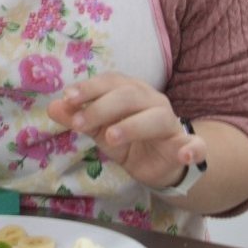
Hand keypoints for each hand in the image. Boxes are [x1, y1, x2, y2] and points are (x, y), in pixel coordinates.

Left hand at [46, 72, 204, 189]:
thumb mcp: (99, 130)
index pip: (111, 82)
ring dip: (132, 125)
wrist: (160, 164)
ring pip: (156, 117)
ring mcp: (170, 123)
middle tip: (78, 124)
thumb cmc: (129, 140)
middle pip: (129, 95)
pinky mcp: (186, 146)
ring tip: (110, 137)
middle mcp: (152, 101)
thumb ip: (78, 118)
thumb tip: (52, 107)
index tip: (68, 99)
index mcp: (131, 92)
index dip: (89, 88)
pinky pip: (195, 145)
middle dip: (101, 107)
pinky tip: (185, 155)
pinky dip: (193, 148)